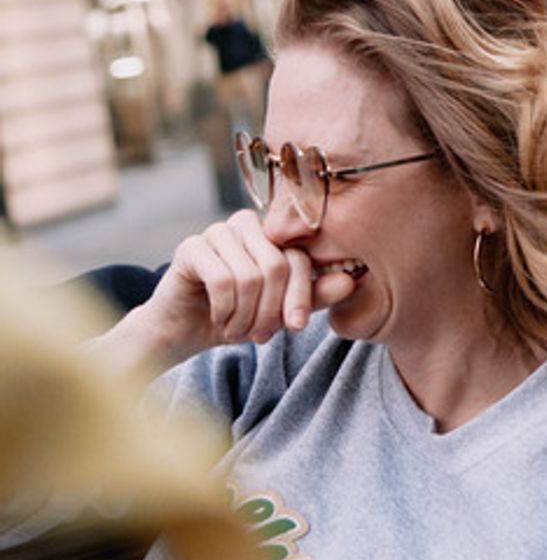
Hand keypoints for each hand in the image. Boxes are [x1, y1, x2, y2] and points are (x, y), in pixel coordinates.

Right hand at [91, 210, 354, 369]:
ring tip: (238, 331)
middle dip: (271, 310)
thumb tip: (350, 282)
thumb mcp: (280, 310)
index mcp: (274, 234)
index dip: (302, 296)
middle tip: (260, 335)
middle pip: (277, 266)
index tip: (295, 327)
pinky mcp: (191, 247)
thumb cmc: (237, 316)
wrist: (183, 330)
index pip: (301, 259)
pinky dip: (225, 310)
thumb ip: (312, 296)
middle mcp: (247, 225)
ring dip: (246, 316)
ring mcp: (217, 232)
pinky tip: (220, 321)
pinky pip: (222, 279)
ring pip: (250, 276)